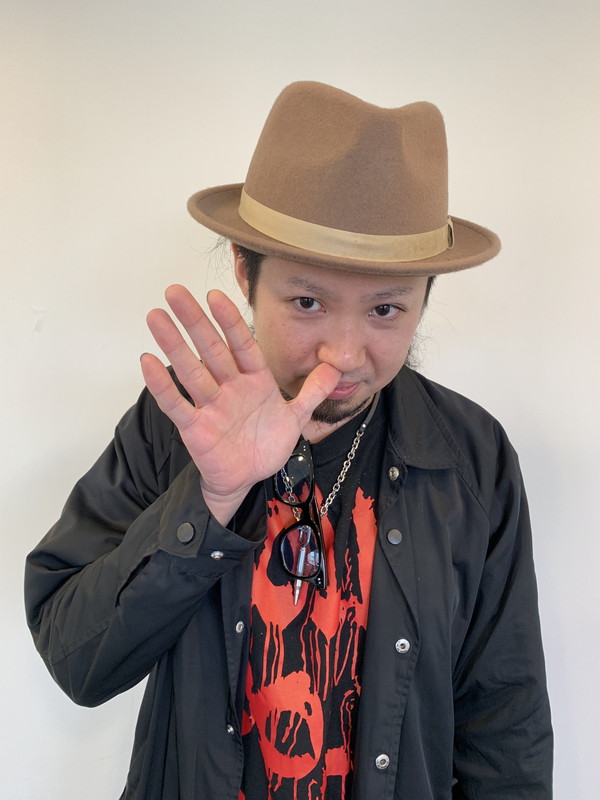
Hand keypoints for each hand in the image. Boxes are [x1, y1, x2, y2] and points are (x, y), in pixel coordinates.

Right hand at [140, 285, 340, 523]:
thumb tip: (337, 366)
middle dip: (194, 321)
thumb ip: (313, 391)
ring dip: (173, 345)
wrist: (248, 478)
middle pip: (211, 349)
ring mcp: (210, 406)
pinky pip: (177, 404)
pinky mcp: (195, 428)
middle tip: (174, 291)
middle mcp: (230, 387)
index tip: (215, 295)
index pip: (242, 345)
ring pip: (191, 371)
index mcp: (254, 380)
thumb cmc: (266, 443)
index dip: (230, 321)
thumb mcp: (296, 417)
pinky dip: (162, 385)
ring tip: (155, 316)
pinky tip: (147, 362)